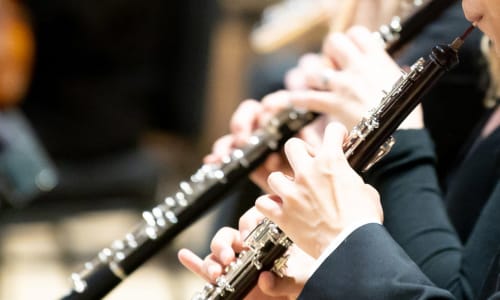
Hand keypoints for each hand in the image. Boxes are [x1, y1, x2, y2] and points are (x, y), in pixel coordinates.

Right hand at [178, 207, 313, 299]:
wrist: (290, 299)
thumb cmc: (300, 283)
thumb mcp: (300, 282)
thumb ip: (284, 282)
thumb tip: (265, 279)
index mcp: (269, 238)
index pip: (253, 219)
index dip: (249, 224)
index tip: (250, 238)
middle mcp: (248, 247)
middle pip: (229, 235)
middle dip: (224, 244)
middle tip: (229, 258)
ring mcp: (235, 263)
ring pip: (215, 254)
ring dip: (212, 260)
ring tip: (217, 273)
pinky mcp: (226, 279)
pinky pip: (205, 268)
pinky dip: (194, 263)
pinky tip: (185, 256)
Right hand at [203, 91, 323, 192]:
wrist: (310, 195)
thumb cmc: (317, 174)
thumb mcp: (320, 160)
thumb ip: (312, 151)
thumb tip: (306, 146)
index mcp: (290, 120)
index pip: (277, 102)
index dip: (272, 104)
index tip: (271, 113)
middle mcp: (269, 126)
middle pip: (251, 111)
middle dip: (245, 121)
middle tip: (244, 139)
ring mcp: (254, 140)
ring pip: (236, 131)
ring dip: (230, 140)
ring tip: (227, 155)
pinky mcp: (243, 156)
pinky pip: (226, 151)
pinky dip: (218, 155)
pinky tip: (213, 161)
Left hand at [255, 122, 383, 258]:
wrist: (352, 247)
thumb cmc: (363, 221)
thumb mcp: (367, 192)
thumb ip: (353, 181)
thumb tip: (349, 183)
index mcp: (332, 162)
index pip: (332, 131)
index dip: (336, 133)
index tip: (337, 139)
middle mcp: (308, 173)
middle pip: (292, 145)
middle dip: (300, 152)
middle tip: (308, 164)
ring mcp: (292, 194)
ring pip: (273, 176)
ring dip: (282, 182)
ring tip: (291, 191)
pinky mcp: (283, 215)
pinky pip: (262, 202)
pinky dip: (268, 204)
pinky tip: (276, 206)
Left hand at [285, 26, 422, 130]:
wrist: (401, 136)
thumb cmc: (405, 113)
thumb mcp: (405, 86)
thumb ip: (395, 74)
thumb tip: (399, 70)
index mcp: (377, 60)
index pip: (358, 34)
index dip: (351, 40)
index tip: (350, 51)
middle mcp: (358, 67)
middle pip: (333, 42)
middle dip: (329, 52)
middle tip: (332, 65)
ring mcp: (344, 85)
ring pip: (316, 70)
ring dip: (313, 77)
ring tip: (315, 84)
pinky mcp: (334, 104)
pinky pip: (308, 98)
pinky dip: (298, 99)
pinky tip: (293, 100)